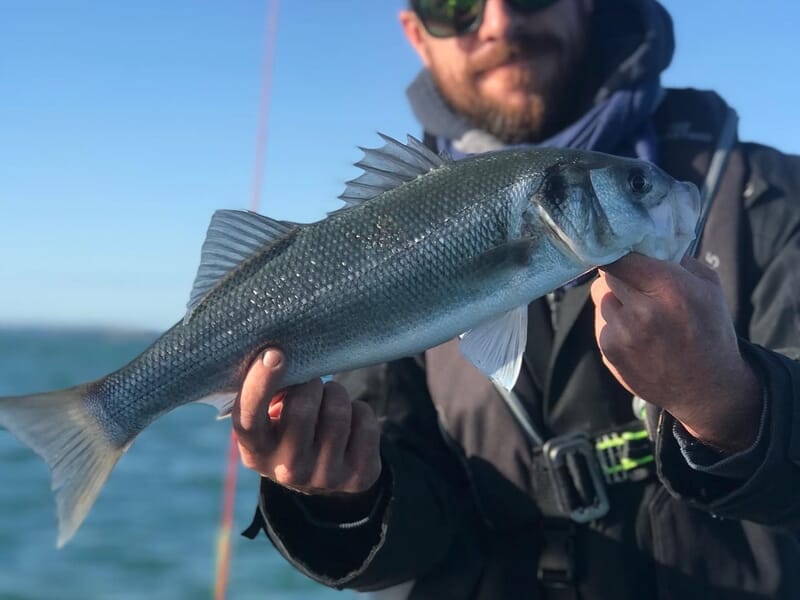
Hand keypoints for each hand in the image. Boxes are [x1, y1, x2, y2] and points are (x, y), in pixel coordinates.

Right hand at [232, 349, 381, 494]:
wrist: (320, 477)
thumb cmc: (288, 431)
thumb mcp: (267, 420)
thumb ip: (267, 393)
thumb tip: (279, 356)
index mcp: (256, 452)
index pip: (249, 418)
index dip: (260, 384)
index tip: (274, 354)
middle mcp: (287, 470)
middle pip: (302, 408)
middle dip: (310, 384)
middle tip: (311, 384)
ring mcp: (325, 476)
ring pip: (338, 411)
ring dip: (335, 393)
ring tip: (329, 400)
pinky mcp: (358, 476)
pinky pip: (365, 420)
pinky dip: (359, 410)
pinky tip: (349, 422)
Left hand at [590, 253, 761, 452]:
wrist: (706, 388)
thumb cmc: (710, 331)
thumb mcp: (709, 287)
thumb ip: (677, 259)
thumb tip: (645, 241)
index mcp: (669, 289)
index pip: (621, 257)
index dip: (615, 251)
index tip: (616, 248)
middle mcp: (641, 312)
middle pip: (607, 276)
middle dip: (619, 276)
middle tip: (636, 283)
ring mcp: (621, 334)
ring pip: (601, 299)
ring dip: (616, 300)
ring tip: (641, 314)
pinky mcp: (608, 351)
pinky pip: (602, 322)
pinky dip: (614, 323)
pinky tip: (637, 335)